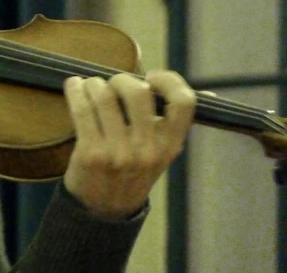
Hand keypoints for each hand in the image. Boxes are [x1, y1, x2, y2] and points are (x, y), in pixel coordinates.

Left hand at [62, 70, 195, 219]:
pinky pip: (82, 110)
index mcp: (171, 145)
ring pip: (104, 98)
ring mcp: (119, 153)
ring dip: (93, 84)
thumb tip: (212, 95)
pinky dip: (75, 92)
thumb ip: (175, 123)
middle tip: (112, 83)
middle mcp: (148, 149)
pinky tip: (74, 87)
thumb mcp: (162, 153)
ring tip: (89, 84)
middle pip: (137, 93)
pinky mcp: (91, 154)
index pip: (183, 103)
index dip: (169, 80)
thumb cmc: (133, 170)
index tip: (151, 76)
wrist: (105, 210)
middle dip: (121, 79)